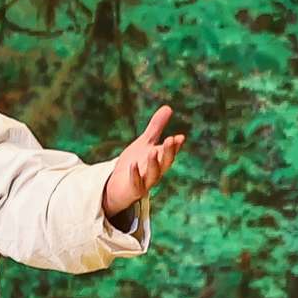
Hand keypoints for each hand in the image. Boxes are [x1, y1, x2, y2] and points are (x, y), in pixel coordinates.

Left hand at [102, 103, 185, 217]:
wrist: (117, 187)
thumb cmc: (134, 163)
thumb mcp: (144, 143)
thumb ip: (156, 128)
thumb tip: (168, 107)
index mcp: (160, 160)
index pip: (171, 152)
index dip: (175, 146)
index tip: (180, 137)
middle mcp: (156, 172)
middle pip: (166, 162)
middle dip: (169, 151)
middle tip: (171, 139)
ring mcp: (146, 182)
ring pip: (154, 174)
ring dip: (154, 163)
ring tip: (153, 150)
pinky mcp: (134, 190)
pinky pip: (136, 184)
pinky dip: (135, 175)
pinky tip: (133, 165)